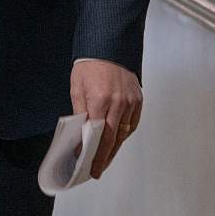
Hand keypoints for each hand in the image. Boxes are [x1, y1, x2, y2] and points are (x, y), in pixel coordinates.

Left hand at [70, 60, 142, 178]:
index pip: (97, 135)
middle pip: (112, 138)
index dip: (93, 153)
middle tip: (97, 169)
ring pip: (124, 133)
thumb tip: (81, 134)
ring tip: (105, 158)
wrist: (108, 46)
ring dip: (115, 147)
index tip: (88, 165)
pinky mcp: (138, 99)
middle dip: (104, 157)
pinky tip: (117, 140)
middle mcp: (118, 103)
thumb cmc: (89, 65)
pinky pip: (132, 123)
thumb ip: (81, 112)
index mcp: (100, 100)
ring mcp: (130, 101)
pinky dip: (125, 133)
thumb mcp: (77, 87)